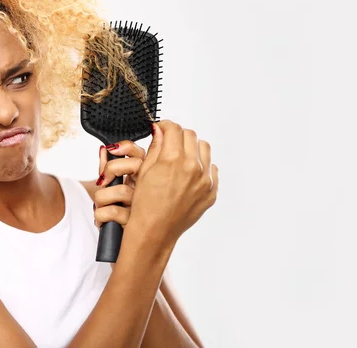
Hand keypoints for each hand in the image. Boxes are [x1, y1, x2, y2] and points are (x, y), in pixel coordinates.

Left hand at [93, 140, 145, 267]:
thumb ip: (108, 170)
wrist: (136, 253)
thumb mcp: (115, 192)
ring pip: (122, 190)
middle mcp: (148, 190)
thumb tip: (103, 150)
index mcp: (145, 179)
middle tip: (103, 180)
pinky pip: (113, 212)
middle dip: (112, 168)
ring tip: (99, 206)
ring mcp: (145, 207)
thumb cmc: (125, 219)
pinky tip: (101, 221)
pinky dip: (100, 216)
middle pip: (135, 165)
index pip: (140, 153)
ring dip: (102, 197)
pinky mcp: (136, 225)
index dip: (125, 147)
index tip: (112, 150)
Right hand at [128, 120, 219, 247]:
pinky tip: (188, 174)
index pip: (174, 128)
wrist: (155, 230)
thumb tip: (160, 130)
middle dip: (178, 136)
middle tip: (170, 143)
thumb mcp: (144, 171)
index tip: (162, 129)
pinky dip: (202, 167)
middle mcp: (192, 167)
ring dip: (192, 148)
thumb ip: (156, 146)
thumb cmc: (145, 205)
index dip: (166, 126)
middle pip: (190, 135)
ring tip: (181, 157)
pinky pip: (211, 168)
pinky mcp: (211, 191)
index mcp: (172, 160)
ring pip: (204, 148)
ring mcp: (204, 180)